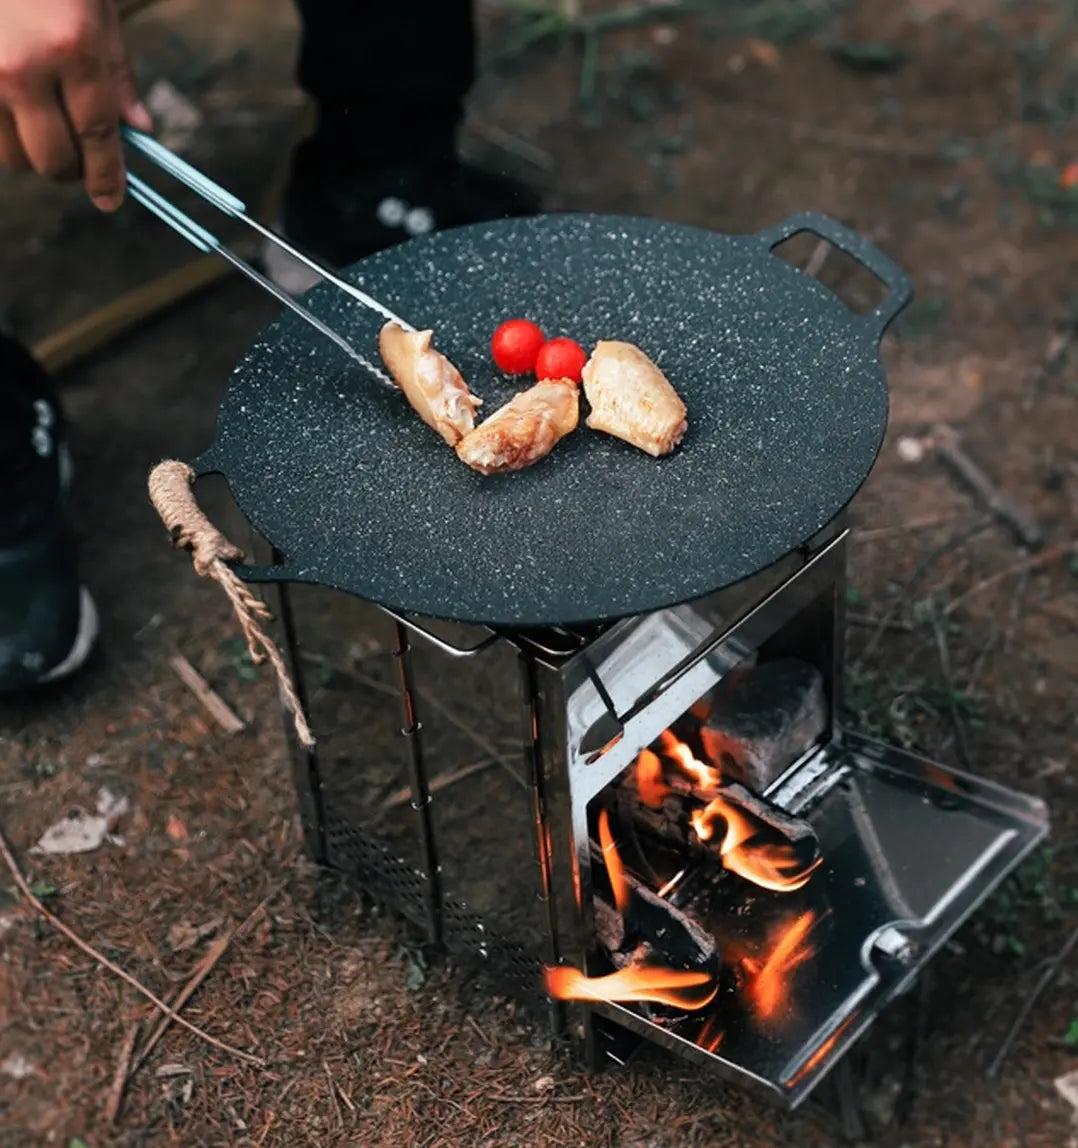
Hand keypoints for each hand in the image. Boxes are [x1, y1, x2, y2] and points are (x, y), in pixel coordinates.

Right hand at [0, 0, 151, 210]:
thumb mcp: (97, 7)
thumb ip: (117, 72)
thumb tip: (139, 131)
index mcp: (73, 50)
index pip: (98, 137)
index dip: (106, 177)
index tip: (110, 199)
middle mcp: (23, 68)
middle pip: (52, 159)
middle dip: (71, 170)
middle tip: (78, 163)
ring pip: (9, 154)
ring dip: (29, 152)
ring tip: (39, 127)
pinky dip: (0, 131)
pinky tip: (12, 110)